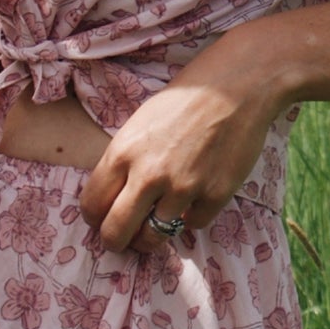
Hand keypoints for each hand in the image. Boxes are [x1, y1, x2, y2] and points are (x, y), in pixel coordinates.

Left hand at [78, 31, 281, 252]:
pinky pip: (193, 224)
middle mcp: (149, 174)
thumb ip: (124, 160)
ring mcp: (184, 187)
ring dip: (152, 237)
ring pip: (154, 237)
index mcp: (123, 152)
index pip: (92, 205)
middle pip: (116, 231)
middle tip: (122, 241)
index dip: (94, 218)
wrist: (237, 86)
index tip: (102, 220)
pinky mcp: (216, 194)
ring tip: (156, 228)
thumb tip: (114, 197)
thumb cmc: (186, 98)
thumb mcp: (140, 124)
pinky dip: (191, 217)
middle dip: (115, 242)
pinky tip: (194, 200)